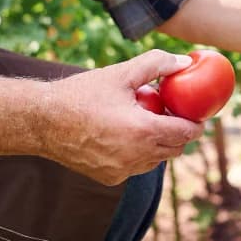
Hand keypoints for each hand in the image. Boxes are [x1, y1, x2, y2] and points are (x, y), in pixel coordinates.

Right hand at [37, 49, 204, 184]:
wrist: (43, 121)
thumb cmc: (82, 94)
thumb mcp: (121, 73)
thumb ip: (156, 64)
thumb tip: (185, 62)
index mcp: (142, 131)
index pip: (186, 133)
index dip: (196, 123)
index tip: (198, 113)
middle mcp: (135, 157)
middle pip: (175, 149)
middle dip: (180, 133)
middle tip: (175, 114)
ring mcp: (121, 171)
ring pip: (156, 160)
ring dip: (160, 144)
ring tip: (149, 121)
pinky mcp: (109, 178)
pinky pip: (135, 167)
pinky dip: (139, 153)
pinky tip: (127, 134)